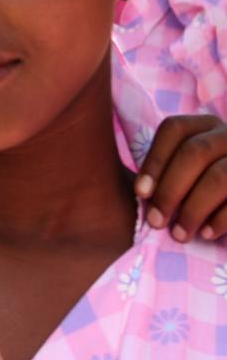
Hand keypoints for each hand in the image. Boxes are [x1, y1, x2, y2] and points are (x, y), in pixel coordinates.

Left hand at [137, 114, 226, 240]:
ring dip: (193, 210)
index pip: (174, 129)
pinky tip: (205, 234)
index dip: (155, 161)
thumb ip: (167, 171)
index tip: (140, 194)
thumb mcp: (186, 168)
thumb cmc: (203, 184)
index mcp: (204, 125)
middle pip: (195, 152)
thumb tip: (141, 193)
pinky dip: (220, 219)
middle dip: (170, 190)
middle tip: (155, 221)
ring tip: (179, 234)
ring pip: (219, 176)